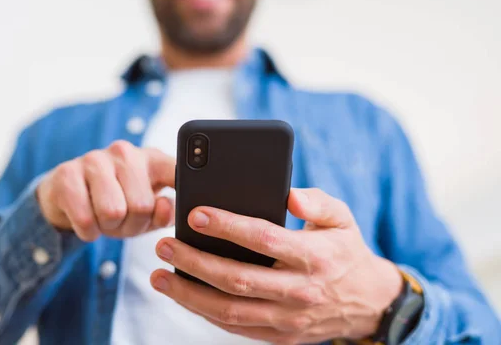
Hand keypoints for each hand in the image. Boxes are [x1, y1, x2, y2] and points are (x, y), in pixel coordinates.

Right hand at [37, 140, 174, 240]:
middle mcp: (125, 152)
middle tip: (122, 222)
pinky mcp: (67, 174)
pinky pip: (86, 220)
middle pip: (142, 206)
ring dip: (108, 229)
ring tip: (104, 220)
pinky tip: (87, 221)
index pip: (177, 171)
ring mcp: (94, 159)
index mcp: (152, 159)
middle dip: (132, 226)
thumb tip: (165, 206)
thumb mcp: (146, 211)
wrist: (65, 196)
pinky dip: (88, 232)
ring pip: (113, 212)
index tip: (186, 198)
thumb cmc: (117, 203)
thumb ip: (163, 213)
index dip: (186, 186)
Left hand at [150, 188, 402, 343]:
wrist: (367, 301)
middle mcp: (300, 291)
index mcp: (315, 257)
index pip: (264, 239)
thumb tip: (289, 195)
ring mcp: (289, 319)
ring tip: (159, 276)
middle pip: (237, 279)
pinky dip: (205, 312)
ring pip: (230, 310)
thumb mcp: (342, 217)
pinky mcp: (280, 336)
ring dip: (189, 294)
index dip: (228, 227)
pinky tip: (183, 294)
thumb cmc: (345, 250)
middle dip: (195, 261)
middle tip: (163, 244)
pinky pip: (236, 327)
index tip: (196, 214)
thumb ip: (316, 202)